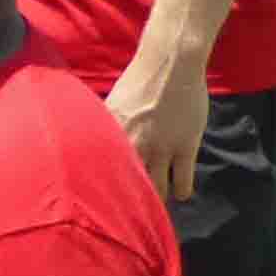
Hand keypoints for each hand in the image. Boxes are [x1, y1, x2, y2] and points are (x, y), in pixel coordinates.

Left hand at [105, 46, 208, 200]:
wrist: (170, 65)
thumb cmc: (138, 81)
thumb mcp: (112, 105)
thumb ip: (105, 128)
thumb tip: (90, 141)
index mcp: (112, 137)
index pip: (102, 174)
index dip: (103, 191)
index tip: (104, 203)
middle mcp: (134, 147)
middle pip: (129, 187)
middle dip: (131, 201)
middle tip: (133, 209)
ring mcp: (161, 149)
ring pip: (157, 189)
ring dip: (157, 200)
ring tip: (156, 206)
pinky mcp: (185, 147)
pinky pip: (183, 180)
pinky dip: (181, 191)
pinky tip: (180, 195)